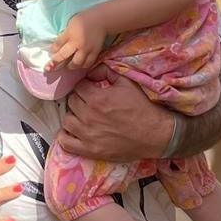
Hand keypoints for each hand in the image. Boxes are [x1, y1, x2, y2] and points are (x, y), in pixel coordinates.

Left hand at [48, 12, 105, 69]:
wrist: (101, 21)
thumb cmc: (84, 20)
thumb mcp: (70, 24)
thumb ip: (64, 35)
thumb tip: (56, 47)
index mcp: (70, 34)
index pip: (57, 45)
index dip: (52, 50)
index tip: (51, 53)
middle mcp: (78, 43)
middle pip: (64, 56)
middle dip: (56, 61)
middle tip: (54, 64)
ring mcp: (87, 49)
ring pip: (76, 63)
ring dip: (70, 66)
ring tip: (69, 65)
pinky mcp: (95, 53)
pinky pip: (88, 64)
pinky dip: (82, 65)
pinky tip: (80, 64)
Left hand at [56, 66, 173, 161]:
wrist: (155, 134)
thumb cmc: (141, 107)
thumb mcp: (126, 82)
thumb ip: (105, 71)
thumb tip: (90, 70)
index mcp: (96, 98)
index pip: (78, 87)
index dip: (84, 86)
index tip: (90, 89)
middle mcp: (89, 116)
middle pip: (71, 102)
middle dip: (78, 99)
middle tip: (88, 102)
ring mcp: (87, 135)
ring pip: (67, 120)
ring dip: (73, 116)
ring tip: (83, 116)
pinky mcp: (90, 150)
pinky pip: (66, 143)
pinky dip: (66, 136)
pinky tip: (74, 132)